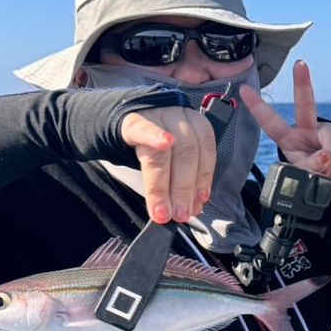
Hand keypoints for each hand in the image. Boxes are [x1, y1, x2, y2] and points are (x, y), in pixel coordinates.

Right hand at [119, 106, 216, 224]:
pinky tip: (163, 143)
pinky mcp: (132, 120)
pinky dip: (154, 136)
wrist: (126, 116)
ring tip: (162, 211)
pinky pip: (143, 127)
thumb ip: (184, 179)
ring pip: (164, 150)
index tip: (197, 205)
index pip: (204, 152)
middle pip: (186, 152)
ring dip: (164, 185)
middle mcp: (178, 117)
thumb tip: (194, 207)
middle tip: (180, 214)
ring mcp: (156, 116)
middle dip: (184, 188)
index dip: (203, 179)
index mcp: (194, 125)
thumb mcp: (173, 156)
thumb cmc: (154, 140)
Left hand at [240, 60, 330, 175]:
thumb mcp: (304, 174)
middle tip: (299, 64)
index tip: (243, 89)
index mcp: (288, 138)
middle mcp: (305, 127)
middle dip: (302, 83)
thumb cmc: (309, 173)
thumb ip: (311, 167)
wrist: (329, 175)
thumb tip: (325, 157)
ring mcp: (325, 129)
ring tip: (328, 170)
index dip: (257, 106)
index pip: (270, 122)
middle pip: (305, 103)